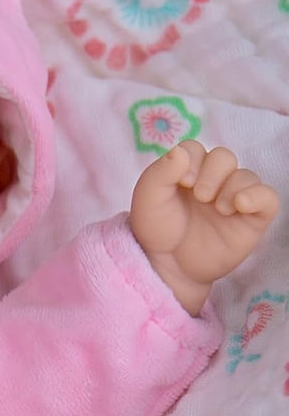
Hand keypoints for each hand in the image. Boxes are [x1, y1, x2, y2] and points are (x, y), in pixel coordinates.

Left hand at [130, 141, 279, 314]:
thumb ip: (160, 173)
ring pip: (246, 175)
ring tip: (217, 209)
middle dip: (212, 173)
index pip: (195, 149)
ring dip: (231, 187)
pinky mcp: (251, 218)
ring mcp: (233, 198)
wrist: (167, 266)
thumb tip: (181, 151)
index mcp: (186, 172)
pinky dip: (258, 196)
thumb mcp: (147, 199)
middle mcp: (212, 181)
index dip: (191, 160)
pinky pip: (268, 198)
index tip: (182, 182)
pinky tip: (240, 204)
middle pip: (224, 157)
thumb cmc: (157, 230)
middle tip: (200, 197)